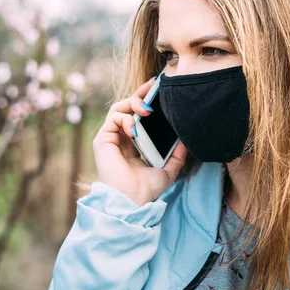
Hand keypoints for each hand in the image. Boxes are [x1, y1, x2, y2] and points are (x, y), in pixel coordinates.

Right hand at [93, 78, 187, 206]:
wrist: (131, 201)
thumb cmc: (146, 190)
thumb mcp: (168, 170)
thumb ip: (177, 155)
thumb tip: (187, 139)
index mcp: (134, 143)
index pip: (139, 115)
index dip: (148, 100)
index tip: (160, 89)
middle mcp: (121, 138)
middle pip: (129, 107)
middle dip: (141, 94)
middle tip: (154, 87)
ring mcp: (111, 138)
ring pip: (119, 108)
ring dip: (133, 103)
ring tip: (147, 109)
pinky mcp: (102, 140)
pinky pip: (113, 118)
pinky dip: (125, 118)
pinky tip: (135, 128)